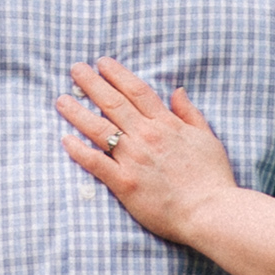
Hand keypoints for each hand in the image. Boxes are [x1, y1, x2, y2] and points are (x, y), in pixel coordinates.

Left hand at [59, 59, 238, 243]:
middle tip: (75, 69)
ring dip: (77, 112)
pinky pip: (96, 162)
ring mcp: (133, 159)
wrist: (210, 211)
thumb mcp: (207, 138)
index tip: (102, 62)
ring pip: (99, 128)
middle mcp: (146, 136)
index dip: (117, 74)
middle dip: (92, 83)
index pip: (136, 91)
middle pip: (113, 103)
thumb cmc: (212, 178)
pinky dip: (79, 150)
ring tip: (62, 99)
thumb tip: (177, 91)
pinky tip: (65, 140)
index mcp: (166, 124)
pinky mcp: (124, 183)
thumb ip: (190, 113)